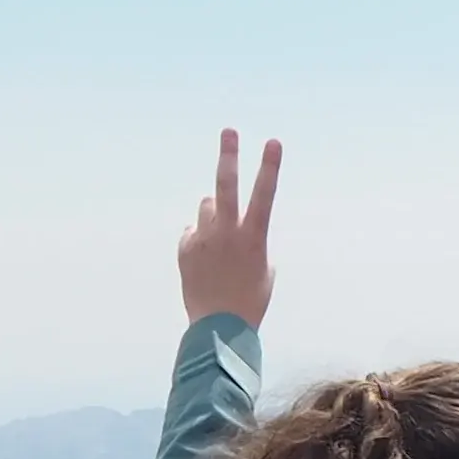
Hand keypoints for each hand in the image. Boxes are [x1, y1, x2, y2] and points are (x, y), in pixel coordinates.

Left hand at [177, 127, 279, 326]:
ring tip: (219, 240)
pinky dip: (200, 238)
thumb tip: (232, 222)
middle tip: (229, 131)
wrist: (218, 327)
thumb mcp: (264, 268)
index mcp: (254, 237)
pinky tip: (206, 262)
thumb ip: (251, 238)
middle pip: (226, 185)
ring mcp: (203, 238)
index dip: (270, 167)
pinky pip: (194, 230)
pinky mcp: (185, 247)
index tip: (272, 142)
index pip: (265, 194)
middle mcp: (227, 232)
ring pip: (207, 207)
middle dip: (229, 155)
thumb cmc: (251, 299)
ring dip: (214, 213)